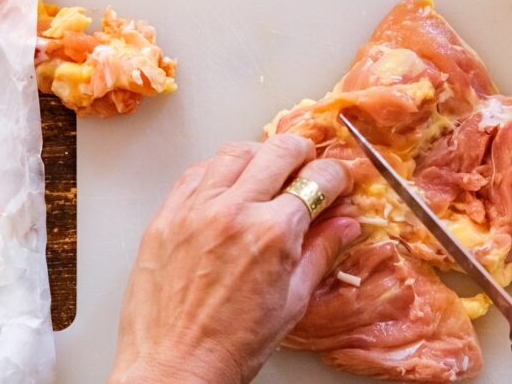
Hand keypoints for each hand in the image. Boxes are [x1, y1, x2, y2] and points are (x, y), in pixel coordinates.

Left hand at [109, 134, 359, 383]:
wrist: (173, 367)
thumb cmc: (230, 346)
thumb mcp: (292, 302)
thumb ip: (321, 253)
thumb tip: (345, 226)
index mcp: (271, 233)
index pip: (316, 179)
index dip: (335, 174)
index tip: (337, 179)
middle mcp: (233, 211)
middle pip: (279, 150)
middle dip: (303, 152)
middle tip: (308, 166)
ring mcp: (194, 209)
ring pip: (234, 151)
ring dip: (258, 155)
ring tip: (266, 172)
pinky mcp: (166, 216)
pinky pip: (195, 172)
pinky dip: (217, 171)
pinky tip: (226, 186)